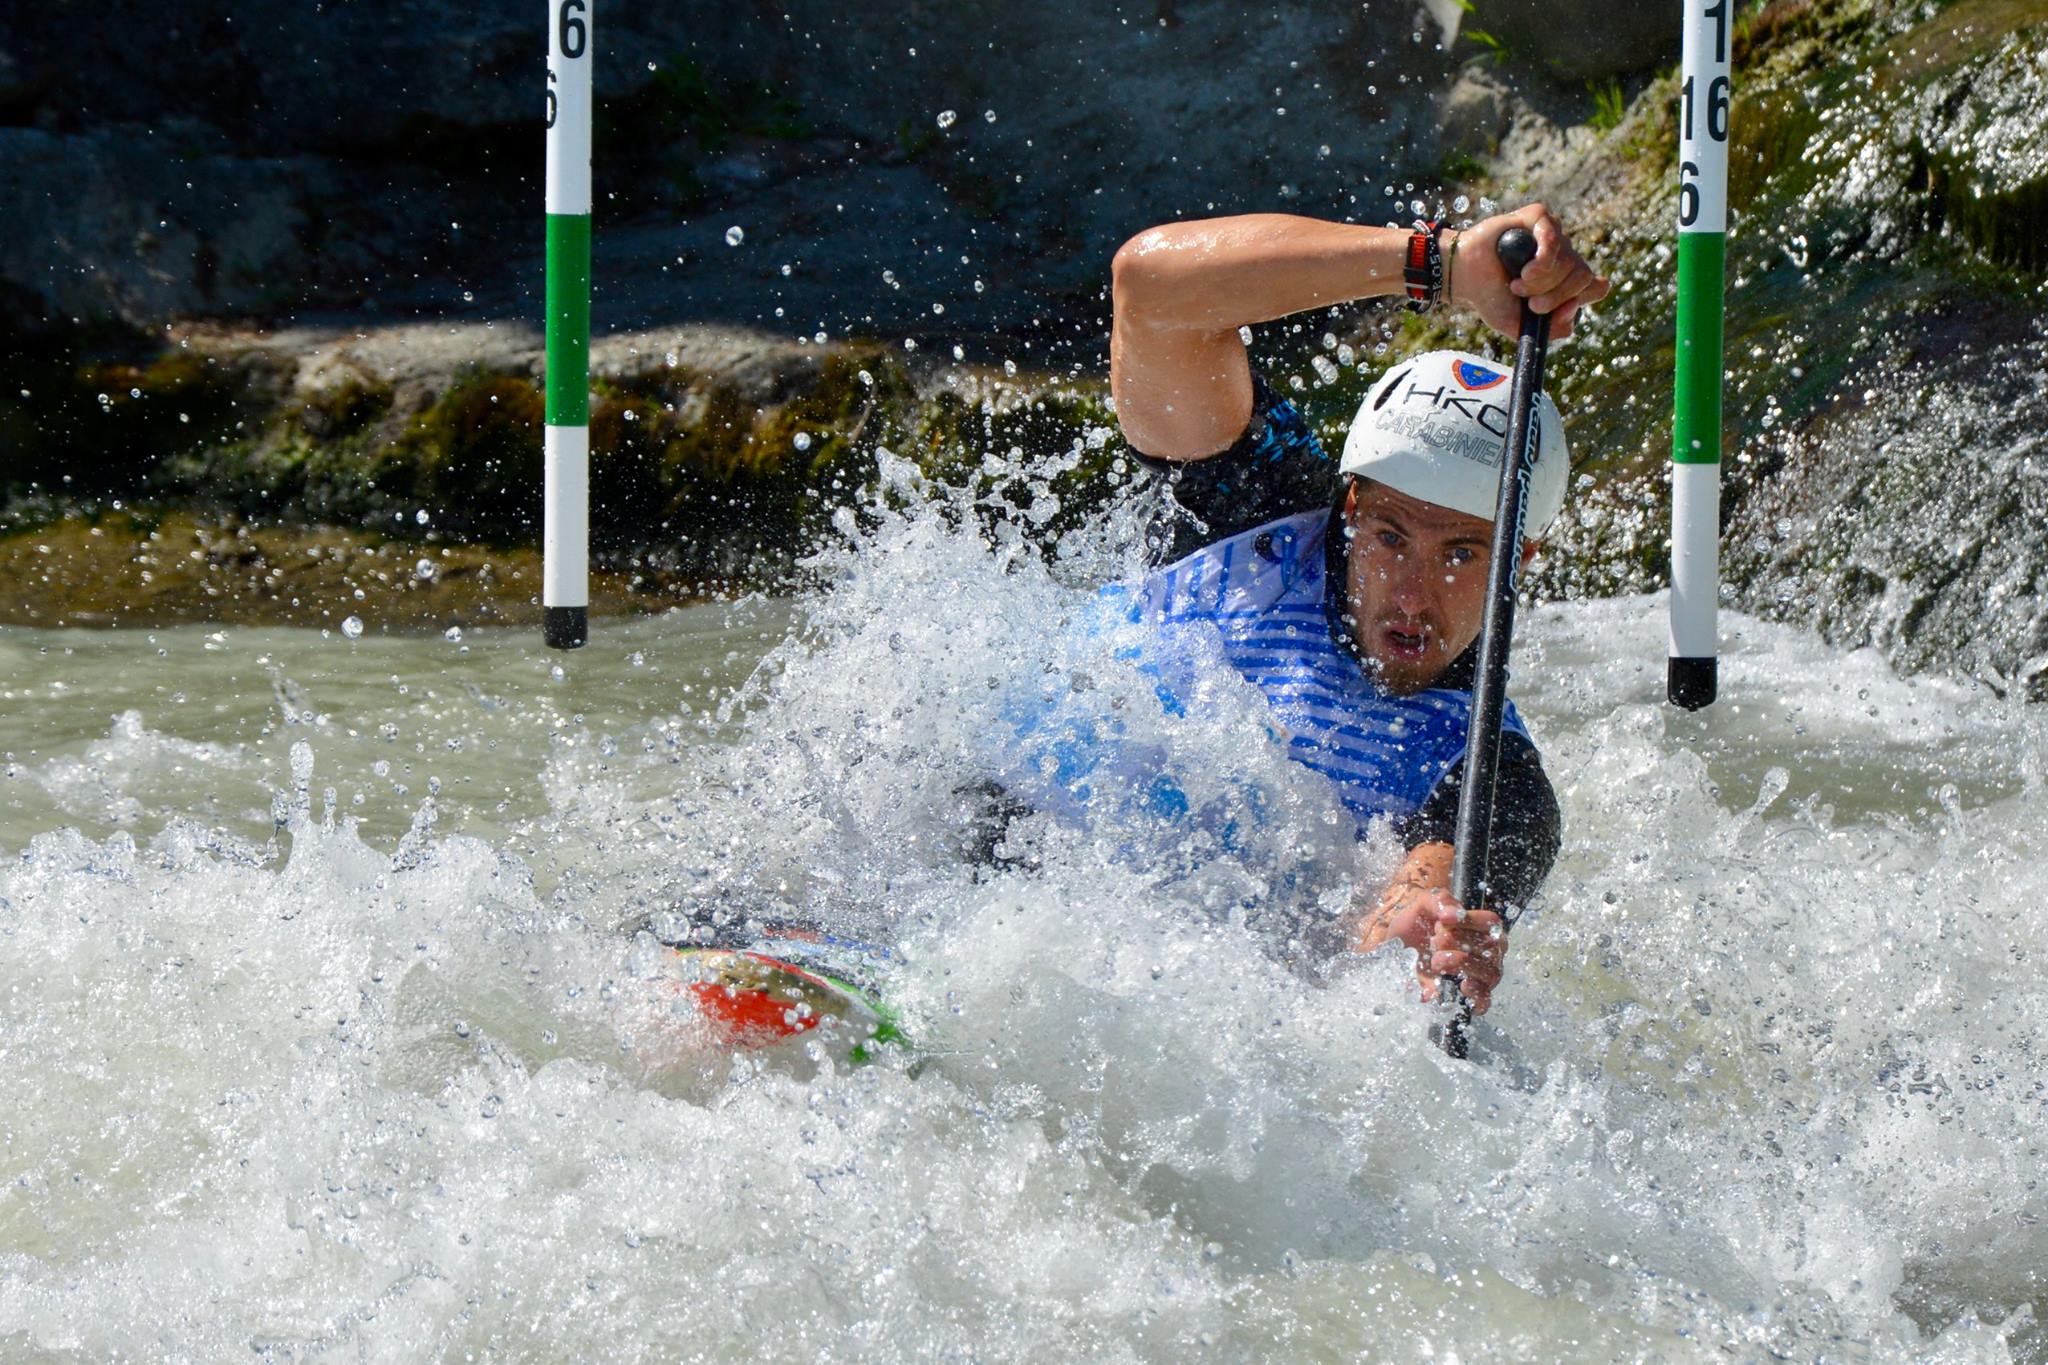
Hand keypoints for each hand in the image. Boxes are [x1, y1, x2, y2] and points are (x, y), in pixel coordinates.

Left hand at [1418, 894, 1508, 1015]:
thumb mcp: (1426, 903)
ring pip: (1491, 973)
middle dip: (1461, 943)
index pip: (1490, 923)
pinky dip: (1477, 998)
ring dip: (1463, 965)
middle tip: (1436, 940)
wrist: (1400, 942)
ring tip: (1437, 961)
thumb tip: (1448, 914)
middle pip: (1491, 948)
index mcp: (1482, 927)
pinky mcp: (1469, 994)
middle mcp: (1488, 951)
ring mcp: (1481, 974)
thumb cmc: (1420, 920)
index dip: (1469, 921)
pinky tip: (1462, 988)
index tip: (1442, 920)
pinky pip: (1484, 1001)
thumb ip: (1439, 902)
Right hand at [1449, 202, 1610, 341]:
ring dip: (1540, 282)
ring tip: (1516, 285)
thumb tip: (1573, 308)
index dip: (1583, 298)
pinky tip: (1524, 269)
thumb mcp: (1521, 326)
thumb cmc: (1491, 297)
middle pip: (1583, 276)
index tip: (1562, 308)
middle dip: (1556, 296)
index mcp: (1564, 280)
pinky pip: (1554, 237)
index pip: (1597, 287)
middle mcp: (1563, 255)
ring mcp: (1553, 234)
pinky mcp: (1538, 217)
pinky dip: (1542, 260)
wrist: (1463, 277)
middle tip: (1530, 303)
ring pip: (1568, 261)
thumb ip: (1551, 329)